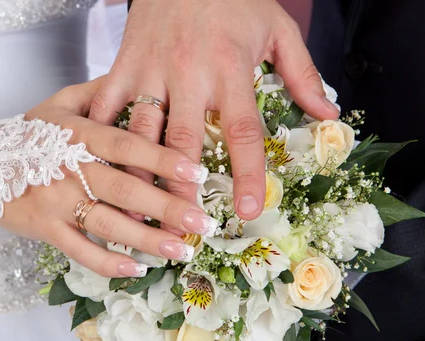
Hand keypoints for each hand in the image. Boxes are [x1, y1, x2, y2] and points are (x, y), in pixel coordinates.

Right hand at [0, 78, 215, 277]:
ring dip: (148, 240)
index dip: (165, 160)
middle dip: (168, 208)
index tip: (198, 174)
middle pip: (126, 190)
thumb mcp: (59, 104)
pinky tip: (137, 269)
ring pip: (108, 224)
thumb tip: (132, 79)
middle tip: (202, 223)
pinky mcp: (44, 229)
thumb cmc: (28, 134)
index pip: (129, 147)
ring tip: (181, 250)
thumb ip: (97, 92)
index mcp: (79, 136)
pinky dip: (108, 263)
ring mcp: (56, 202)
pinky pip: (80, 251)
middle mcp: (70, 169)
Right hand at [89, 0, 338, 222]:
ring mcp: (151, 70)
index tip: (248, 211)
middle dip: (181, 189)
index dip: (247, 175)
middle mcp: (189, 75)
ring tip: (135, 212)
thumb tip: (328, 114)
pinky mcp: (123, 63)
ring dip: (138, 175)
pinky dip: (101, 134)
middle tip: (181, 228)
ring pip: (141, 131)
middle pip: (184, 143)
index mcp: (230, 70)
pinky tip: (96, 165)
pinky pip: (107, 103)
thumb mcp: (277, 28)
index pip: (242, 132)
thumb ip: (303, 74)